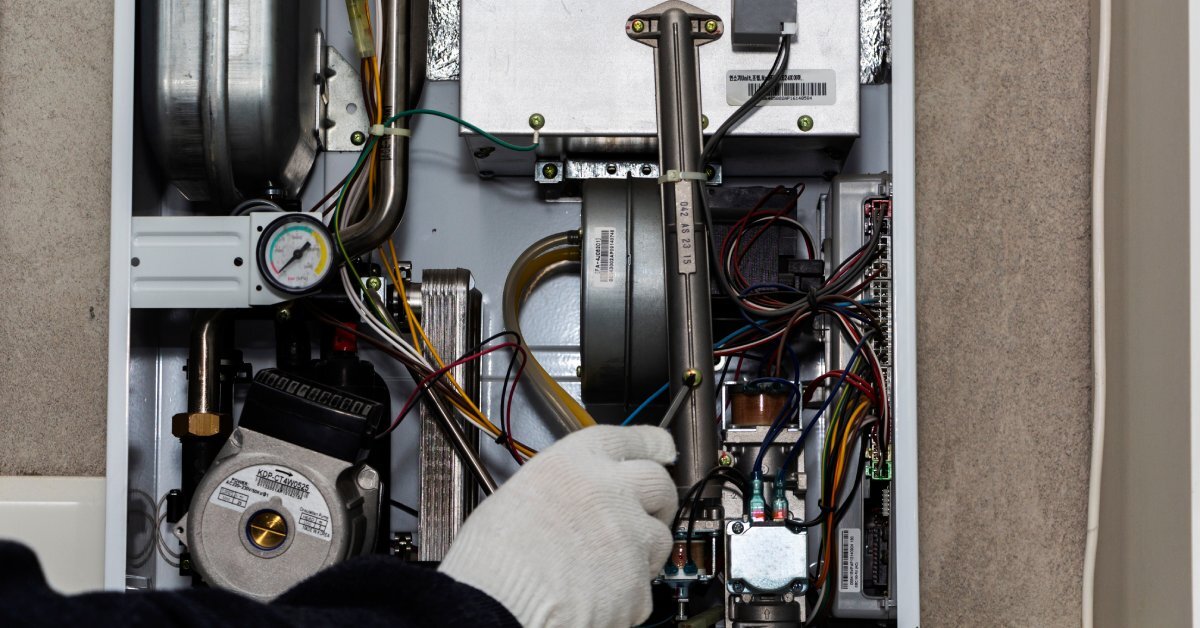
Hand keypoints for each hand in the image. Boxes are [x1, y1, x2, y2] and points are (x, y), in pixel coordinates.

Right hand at [439, 426, 677, 627]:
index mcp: (578, 462)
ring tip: (605, 564)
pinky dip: (626, 593)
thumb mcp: (522, 492)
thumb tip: (575, 498)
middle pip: (658, 483)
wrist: (495, 604)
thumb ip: (564, 486)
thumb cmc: (492, 556)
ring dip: (642, 548)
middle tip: (642, 513)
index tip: (662, 449)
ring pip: (659, 537)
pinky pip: (643, 586)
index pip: (635, 440)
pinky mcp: (637, 583)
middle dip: (657, 499)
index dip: (653, 445)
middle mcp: (611, 491)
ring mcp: (630, 536)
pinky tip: (595, 594)